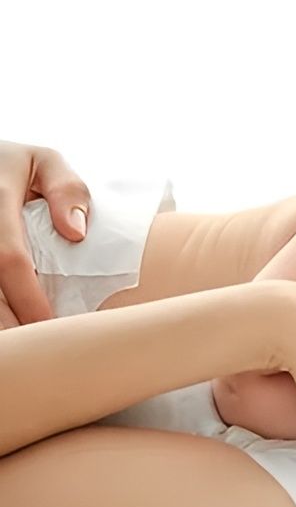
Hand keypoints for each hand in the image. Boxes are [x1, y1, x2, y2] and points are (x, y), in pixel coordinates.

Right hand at [0, 141, 90, 325]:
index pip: (9, 259)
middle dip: (9, 320)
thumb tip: (76, 233)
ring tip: (25, 342)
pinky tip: (12, 324)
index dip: (28, 297)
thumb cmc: (16, 167)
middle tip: (39, 345)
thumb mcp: (44, 161)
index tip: (51, 325)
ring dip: (1, 319)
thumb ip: (66, 189)